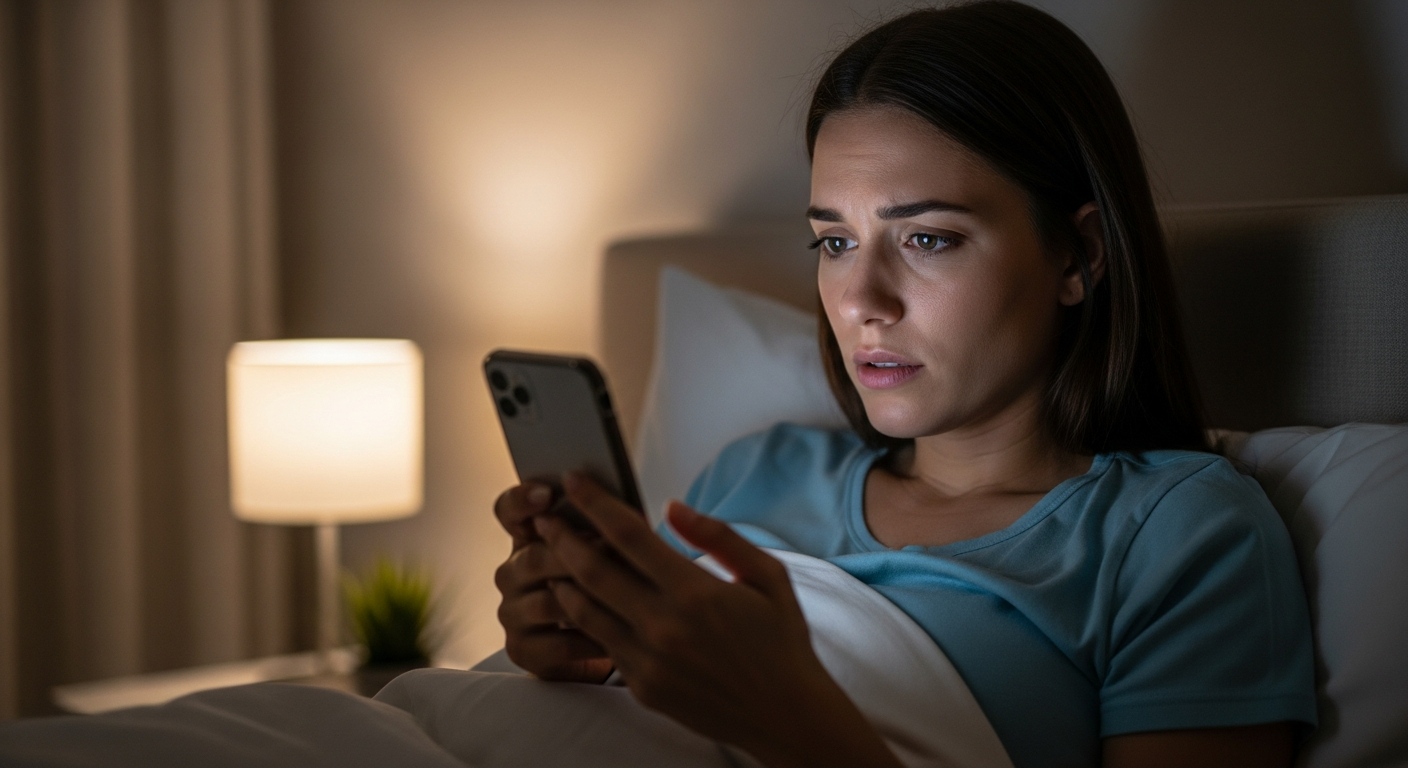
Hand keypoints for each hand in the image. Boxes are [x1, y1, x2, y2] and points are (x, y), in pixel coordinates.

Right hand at [491, 482, 612, 681]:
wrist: (599, 645)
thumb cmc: (607, 587)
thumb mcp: (605, 553)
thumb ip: (603, 530)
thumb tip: (623, 509)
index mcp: (526, 539)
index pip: (508, 510)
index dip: (522, 500)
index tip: (548, 494)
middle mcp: (510, 573)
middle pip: (533, 558)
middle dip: (575, 556)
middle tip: (612, 550)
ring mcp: (511, 613)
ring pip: (546, 603)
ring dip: (588, 600)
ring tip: (624, 598)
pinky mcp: (521, 651)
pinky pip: (556, 644)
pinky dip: (590, 640)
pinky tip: (618, 638)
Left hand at [534, 474, 901, 767]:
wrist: (786, 715)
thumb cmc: (781, 640)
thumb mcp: (768, 576)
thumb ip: (719, 537)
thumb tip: (672, 506)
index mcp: (696, 592)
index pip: (628, 536)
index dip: (595, 504)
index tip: (574, 481)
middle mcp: (665, 626)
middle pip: (592, 570)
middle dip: (561, 537)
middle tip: (543, 517)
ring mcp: (649, 661)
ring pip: (584, 610)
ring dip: (561, 577)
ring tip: (547, 554)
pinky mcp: (643, 687)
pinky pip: (600, 643)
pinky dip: (581, 617)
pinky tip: (575, 599)